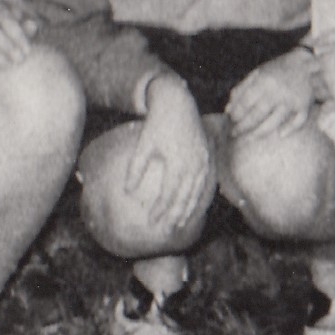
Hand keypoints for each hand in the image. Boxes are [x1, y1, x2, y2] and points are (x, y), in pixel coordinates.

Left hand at [125, 75, 214, 233]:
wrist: (178, 103)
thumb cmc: (157, 123)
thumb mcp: (143, 144)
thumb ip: (136, 168)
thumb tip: (127, 191)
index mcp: (177, 162)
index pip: (169, 193)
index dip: (161, 209)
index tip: (152, 221)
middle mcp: (193, 163)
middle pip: (186, 196)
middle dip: (177, 215)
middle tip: (169, 231)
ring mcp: (203, 160)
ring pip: (197, 191)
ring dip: (190, 209)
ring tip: (181, 223)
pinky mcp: (207, 155)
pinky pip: (205, 181)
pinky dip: (200, 195)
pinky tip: (195, 204)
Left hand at [225, 52, 316, 139]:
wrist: (307, 63)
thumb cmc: (278, 69)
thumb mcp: (258, 73)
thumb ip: (241, 89)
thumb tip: (228, 110)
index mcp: (264, 80)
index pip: (246, 101)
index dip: (237, 113)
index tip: (231, 120)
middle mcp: (277, 91)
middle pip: (257, 114)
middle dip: (243, 126)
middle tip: (235, 133)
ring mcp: (291, 99)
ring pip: (274, 122)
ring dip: (259, 133)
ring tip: (249, 139)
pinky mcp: (304, 105)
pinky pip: (298, 121)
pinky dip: (290, 129)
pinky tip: (280, 135)